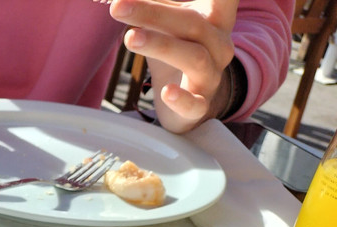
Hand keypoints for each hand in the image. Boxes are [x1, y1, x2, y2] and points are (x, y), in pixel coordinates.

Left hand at [110, 0, 238, 132]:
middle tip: (117, 6)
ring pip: (193, 57)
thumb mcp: (166, 22)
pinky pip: (195, 104)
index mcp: (215, 18)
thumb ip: (152, 2)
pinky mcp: (199, 105)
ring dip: (160, 45)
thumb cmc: (177, 50)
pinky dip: (182, 99)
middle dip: (152, 12)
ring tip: (130, 38)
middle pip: (191, 23)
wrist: (190, 100)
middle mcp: (219, 44)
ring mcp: (211, 76)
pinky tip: (166, 92)